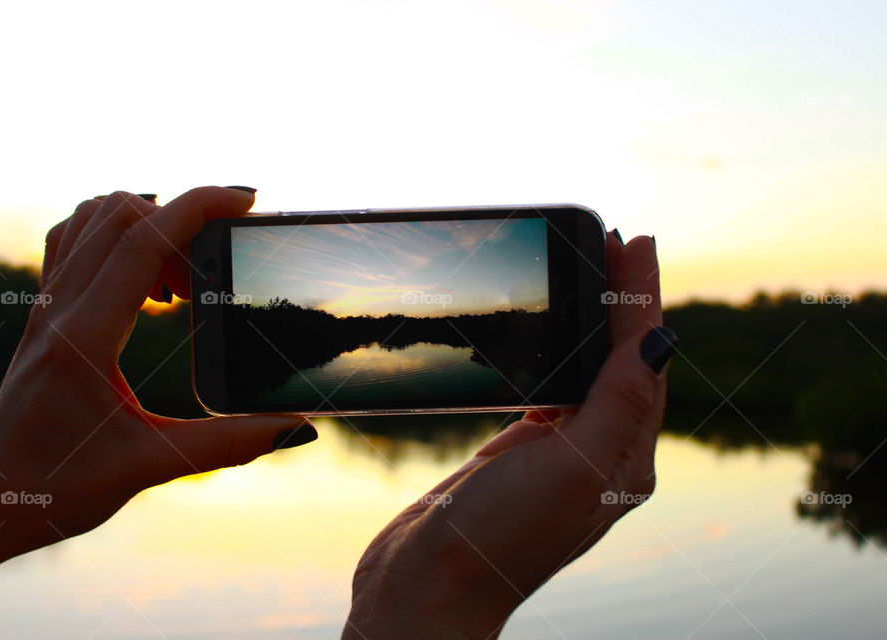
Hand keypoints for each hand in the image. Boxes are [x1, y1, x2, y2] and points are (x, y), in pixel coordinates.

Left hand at [0, 188, 316, 598]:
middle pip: (118, 214)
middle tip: (212, 278)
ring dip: (147, 225)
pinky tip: (144, 278)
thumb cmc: (57, 486)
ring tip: (180, 279)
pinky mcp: (44, 312)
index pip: (142, 241)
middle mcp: (59, 310)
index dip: (198, 207)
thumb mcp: (149, 466)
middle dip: (182, 221)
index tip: (246, 200)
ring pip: (91, 218)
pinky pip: (74, 240)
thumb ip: (228, 444)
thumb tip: (296, 426)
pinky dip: (116, 234)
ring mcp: (46, 306)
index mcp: (84, 339)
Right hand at [344, 232, 673, 638]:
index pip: (645, 359)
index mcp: (625, 457)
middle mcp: (599, 454)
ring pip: (585, 372)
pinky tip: (549, 338)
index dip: (641, 297)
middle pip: (620, 360)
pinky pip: (547, 391)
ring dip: (590, 322)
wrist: (428, 589)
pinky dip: (555, 354)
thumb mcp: (574, 465)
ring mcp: (557, 455)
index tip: (633, 241)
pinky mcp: (518, 455)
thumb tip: (664, 338)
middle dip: (621, 300)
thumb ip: (619, 402)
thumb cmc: (500, 536)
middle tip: (612, 243)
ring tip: (586, 274)